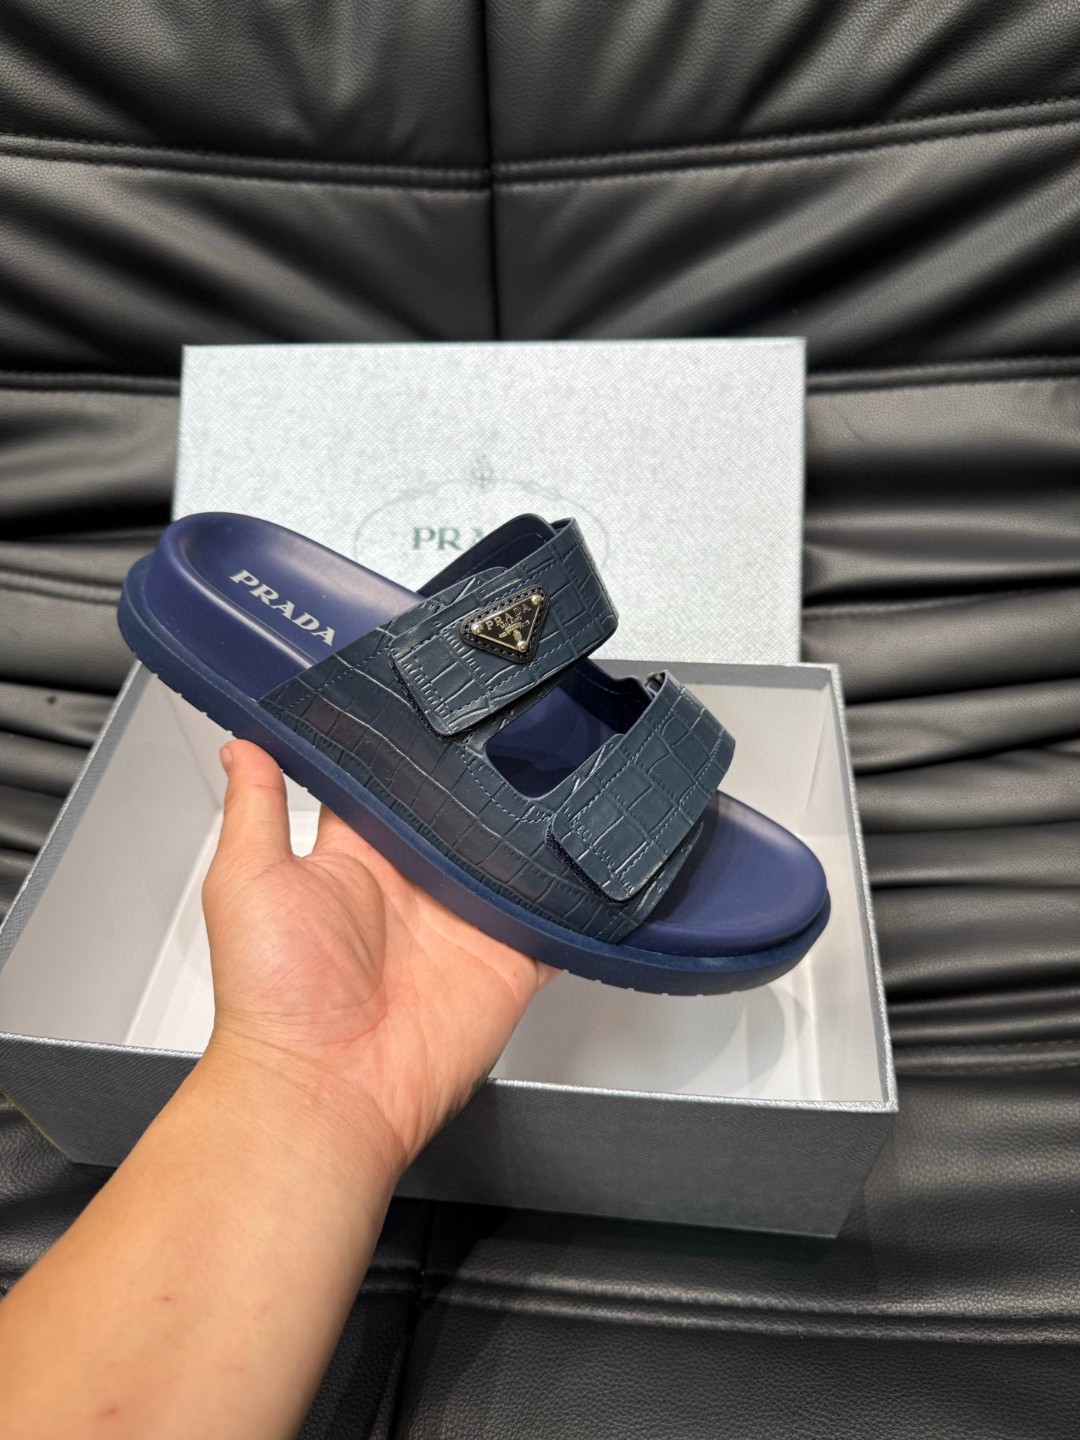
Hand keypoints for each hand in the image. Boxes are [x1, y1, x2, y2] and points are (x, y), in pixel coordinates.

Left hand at [202, 740, 556, 1184]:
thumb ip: (256, 808)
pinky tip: (595, 858)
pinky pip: (556, 921)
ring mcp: (466, 921)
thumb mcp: (247, 882)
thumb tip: (243, 745)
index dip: (407, 747)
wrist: (325, 1092)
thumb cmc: (274, 998)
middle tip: (516, 720)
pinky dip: (577, 898)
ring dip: (535, 827)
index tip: (432, 695)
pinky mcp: (510, 960)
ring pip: (514, 856)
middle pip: (462, 812)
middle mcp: (415, 884)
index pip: (389, 785)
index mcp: (356, 858)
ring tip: (567, 769)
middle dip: (485, 775)